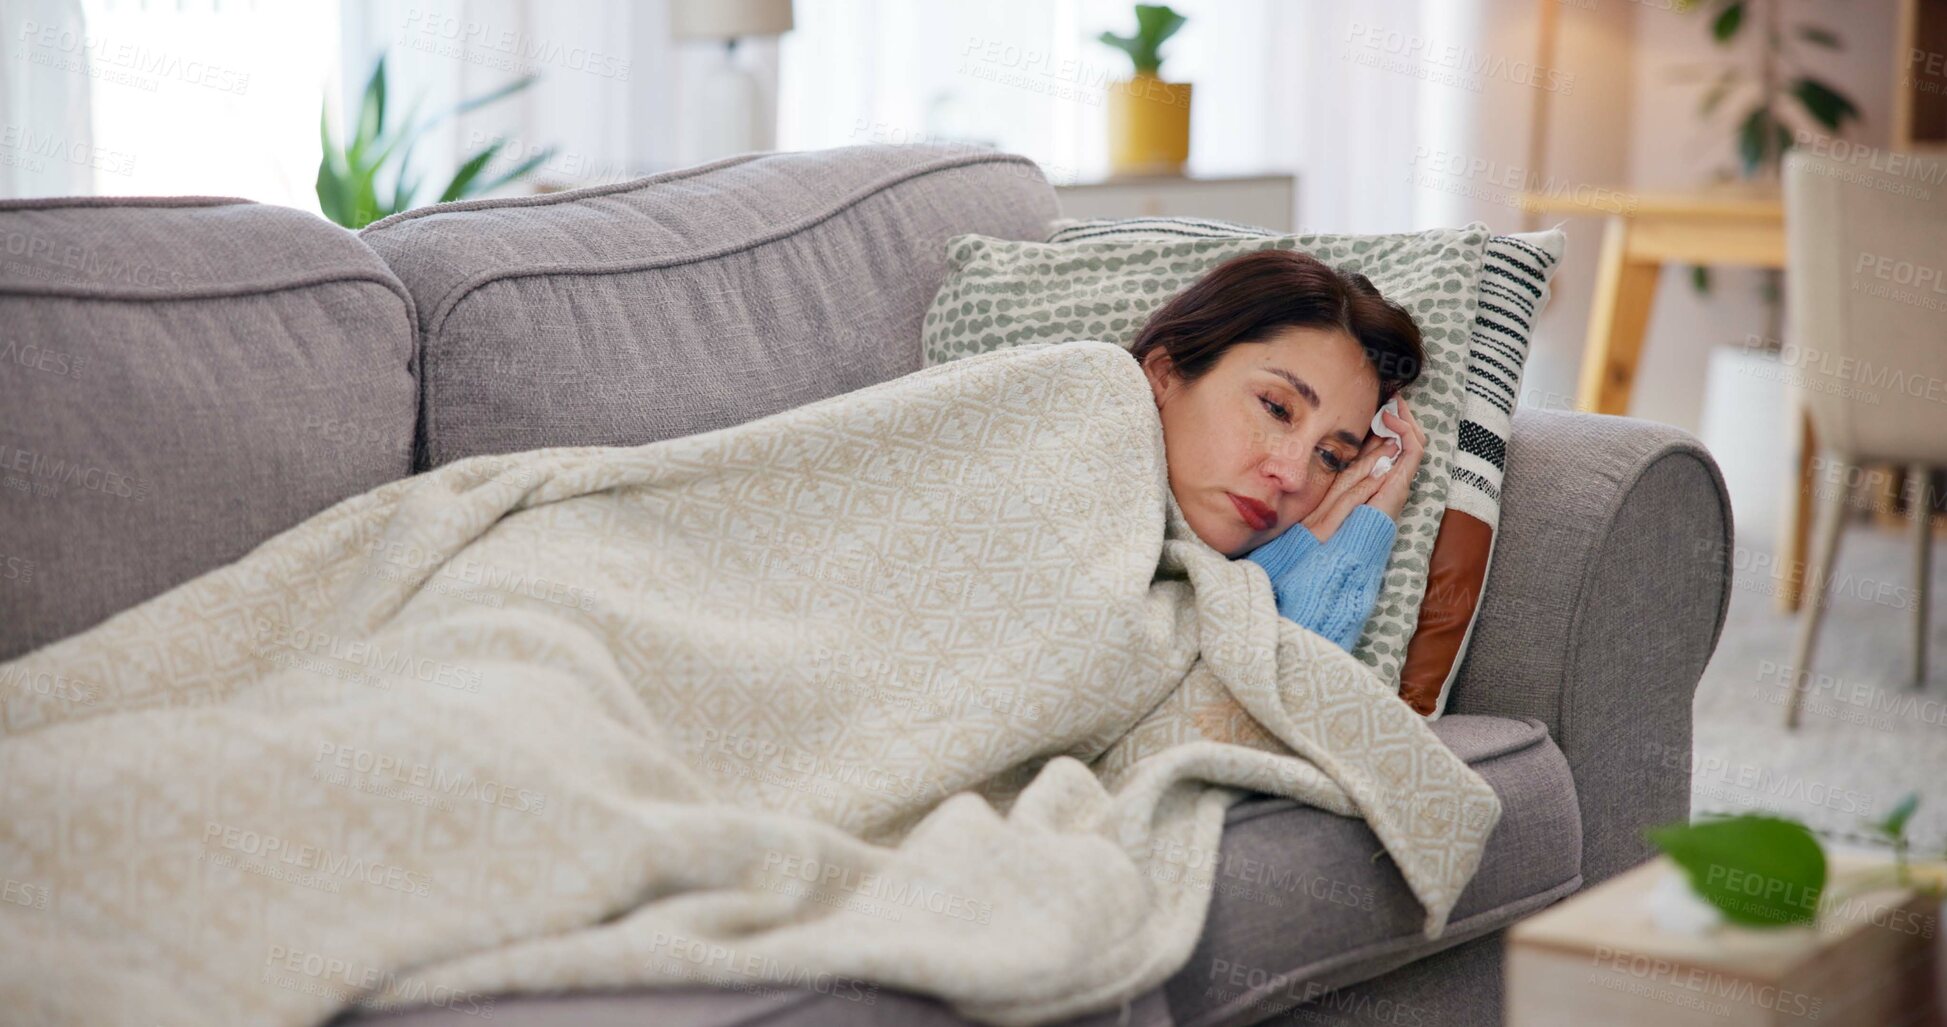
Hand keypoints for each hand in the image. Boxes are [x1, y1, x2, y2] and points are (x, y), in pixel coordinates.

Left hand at [1298, 396, 1426, 540]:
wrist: (1343, 540)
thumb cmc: (1333, 514)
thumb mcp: (1339, 476)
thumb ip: (1347, 460)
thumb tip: (1349, 436)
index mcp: (1378, 473)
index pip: (1389, 442)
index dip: (1388, 423)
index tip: (1381, 402)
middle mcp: (1393, 474)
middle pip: (1406, 439)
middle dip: (1401, 416)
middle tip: (1393, 396)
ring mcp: (1400, 478)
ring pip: (1414, 441)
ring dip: (1406, 419)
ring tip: (1395, 403)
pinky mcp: (1403, 480)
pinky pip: (1414, 449)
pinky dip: (1406, 431)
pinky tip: (1392, 419)